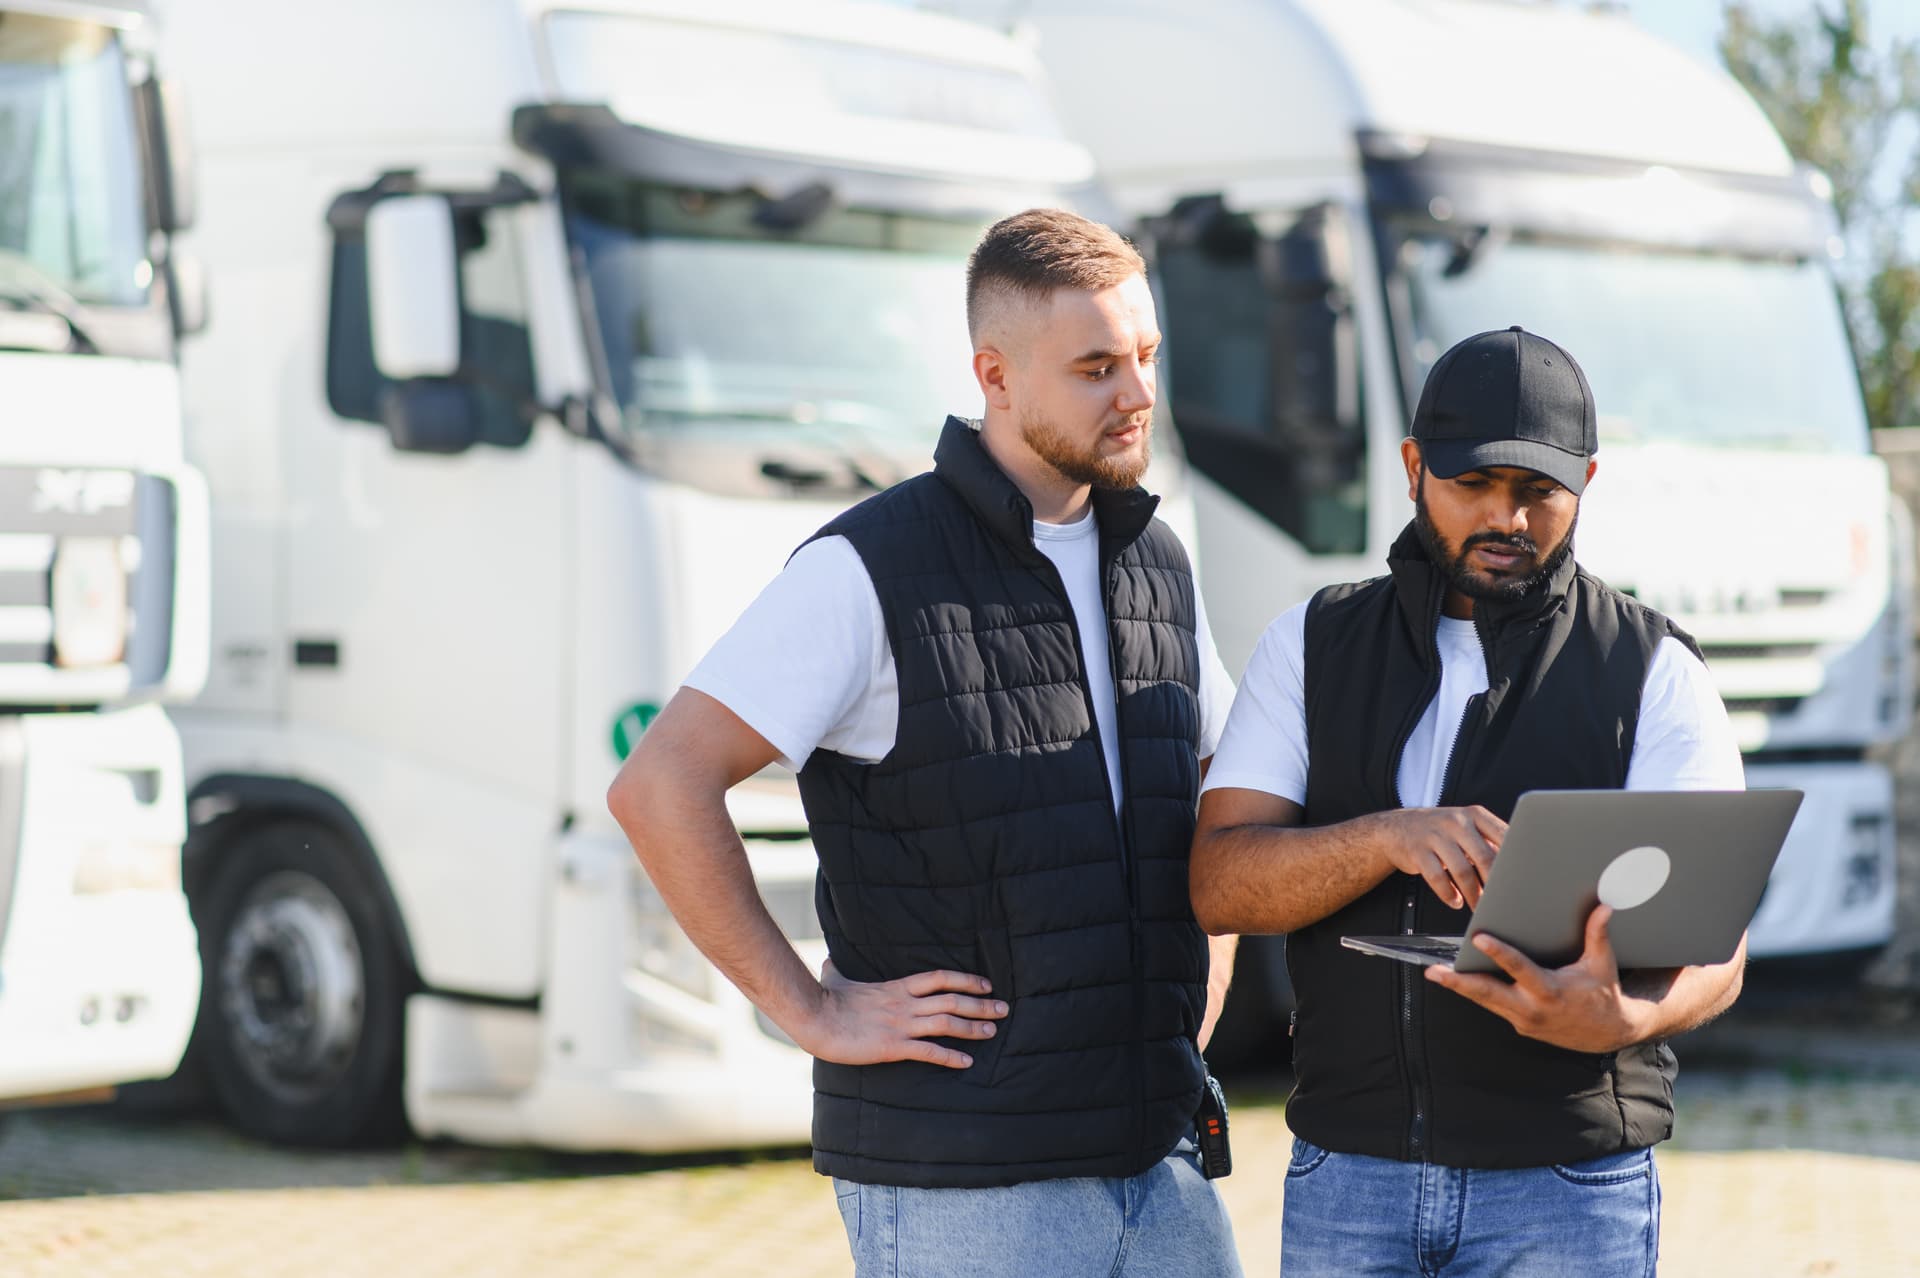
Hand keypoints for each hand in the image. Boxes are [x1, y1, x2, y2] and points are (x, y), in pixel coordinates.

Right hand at [794, 958, 1009, 1068]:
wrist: (815, 1018)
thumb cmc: (824, 1000)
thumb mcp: (835, 978)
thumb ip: (838, 971)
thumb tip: (828, 961)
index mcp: (896, 987)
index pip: (940, 978)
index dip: (966, 980)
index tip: (986, 984)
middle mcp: (904, 1004)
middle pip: (952, 999)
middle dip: (981, 1004)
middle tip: (1004, 1008)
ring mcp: (900, 1025)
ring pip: (947, 1023)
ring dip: (974, 1027)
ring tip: (993, 1031)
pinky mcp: (893, 1046)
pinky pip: (929, 1052)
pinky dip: (951, 1057)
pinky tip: (966, 1062)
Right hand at [1372, 806, 1504, 909]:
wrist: (1396, 828)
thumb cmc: (1439, 831)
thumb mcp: (1465, 826)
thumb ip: (1489, 841)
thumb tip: (1517, 866)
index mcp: (1474, 815)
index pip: (1503, 836)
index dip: (1514, 859)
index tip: (1521, 879)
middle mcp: (1455, 822)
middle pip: (1484, 857)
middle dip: (1495, 884)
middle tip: (1501, 901)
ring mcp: (1435, 836)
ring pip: (1462, 871)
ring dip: (1473, 894)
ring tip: (1478, 906)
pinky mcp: (1417, 852)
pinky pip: (1437, 878)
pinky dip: (1448, 894)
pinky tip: (1455, 901)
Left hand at [1424, 905, 1648, 1053]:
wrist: (1608, 1032)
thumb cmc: (1603, 993)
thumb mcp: (1602, 964)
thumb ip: (1597, 935)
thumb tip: (1603, 907)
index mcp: (1550, 991)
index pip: (1519, 969)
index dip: (1498, 953)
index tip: (1478, 938)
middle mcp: (1532, 1009)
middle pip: (1488, 994)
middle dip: (1459, 982)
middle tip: (1434, 972)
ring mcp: (1523, 1020)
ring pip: (1485, 1002)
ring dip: (1460, 988)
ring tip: (1434, 973)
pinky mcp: (1520, 1025)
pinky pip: (1494, 1007)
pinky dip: (1477, 994)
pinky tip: (1459, 980)